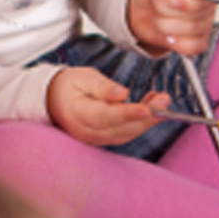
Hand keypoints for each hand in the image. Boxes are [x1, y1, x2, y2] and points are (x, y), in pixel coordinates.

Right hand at [45, 65, 168, 147]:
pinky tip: (152, 106)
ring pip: (128, 133)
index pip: (107, 116)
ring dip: (148, 119)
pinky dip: (141, 122)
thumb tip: (122, 94)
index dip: (128, 114)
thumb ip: (102, 87)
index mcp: (79, 114)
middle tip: (165, 100)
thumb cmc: (69, 86)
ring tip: (162, 99)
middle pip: (122, 128)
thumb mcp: (83, 77)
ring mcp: (96, 139)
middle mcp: (88, 132)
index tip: (147, 109)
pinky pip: (126, 133)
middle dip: (148, 116)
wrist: (54, 101)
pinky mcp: (105, 140)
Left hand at [131, 0, 216, 55]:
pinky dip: (176, 43)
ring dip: (165, 25)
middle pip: (194, 18)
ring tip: (159, 15)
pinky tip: (168, 35)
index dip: (189, 3)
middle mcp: (208, 8)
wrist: (141, 7)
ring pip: (189, 33)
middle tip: (157, 1)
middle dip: (167, 11)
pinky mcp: (197, 43)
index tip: (173, 0)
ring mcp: (204, 27)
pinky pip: (192, 48)